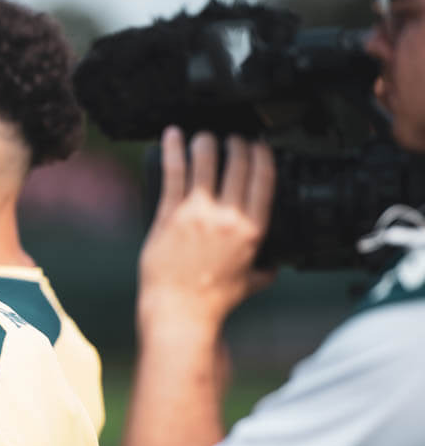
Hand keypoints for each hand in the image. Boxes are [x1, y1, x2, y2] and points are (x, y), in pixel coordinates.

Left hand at [137, 127, 276, 343]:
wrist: (180, 310)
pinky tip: (173, 135)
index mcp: (252, 229)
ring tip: (204, 136)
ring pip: (206, 162)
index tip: (259, 144)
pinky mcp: (169, 214)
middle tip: (232, 137)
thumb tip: (276, 263)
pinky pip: (173, 173)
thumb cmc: (214, 300)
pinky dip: (174, 150)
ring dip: (207, 142)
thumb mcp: (252, 283)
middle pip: (237, 164)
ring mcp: (197, 213)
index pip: (264, 179)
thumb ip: (266, 268)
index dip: (262, 154)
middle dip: (236, 143)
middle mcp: (228, 216)